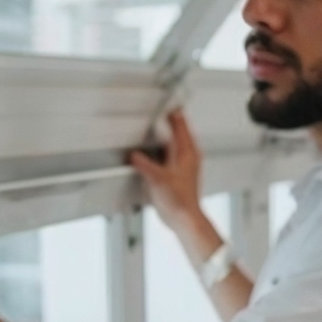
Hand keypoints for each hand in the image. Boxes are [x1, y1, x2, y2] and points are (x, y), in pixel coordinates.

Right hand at [129, 108, 205, 231]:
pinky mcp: (177, 175)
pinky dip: (160, 151)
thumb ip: (143, 164)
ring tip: (152, 129)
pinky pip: (168, 156)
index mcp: (188, 152)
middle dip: (167, 121)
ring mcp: (183, 166)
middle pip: (178, 132)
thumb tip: (134, 155)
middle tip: (157, 111)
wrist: (185, 219)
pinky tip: (151, 153)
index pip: (181, 124)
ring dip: (163, 137)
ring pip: (173, 144)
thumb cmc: (180, 200)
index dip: (172, 112)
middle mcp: (188, 157)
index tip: (166, 102)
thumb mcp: (157, 178)